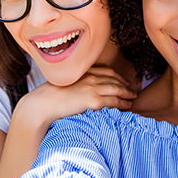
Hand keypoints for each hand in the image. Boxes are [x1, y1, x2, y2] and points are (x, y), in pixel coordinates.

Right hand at [13, 66, 137, 130]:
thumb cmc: (50, 95)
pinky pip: (113, 102)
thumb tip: (82, 90)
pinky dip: (123, 104)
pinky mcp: (93, 101)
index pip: (106, 71)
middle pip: (114, 79)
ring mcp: (93, 88)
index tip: (123, 80)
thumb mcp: (66, 83)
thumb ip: (77, 83)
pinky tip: (127, 106)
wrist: (44, 103)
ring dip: (127, 94)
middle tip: (132, 90)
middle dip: (125, 85)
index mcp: (84, 72)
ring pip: (116, 90)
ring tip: (133, 98)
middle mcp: (90, 78)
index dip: (117, 76)